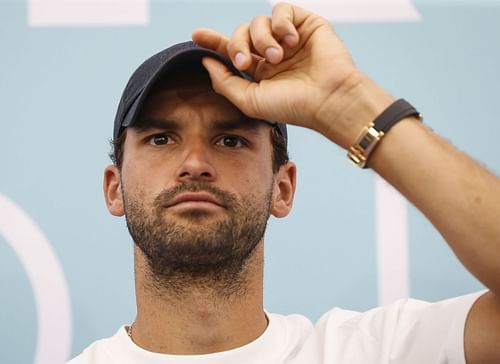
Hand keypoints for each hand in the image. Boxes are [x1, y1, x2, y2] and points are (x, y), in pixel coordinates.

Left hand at [192, 2, 392, 147]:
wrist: (328, 99)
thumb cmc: (292, 106)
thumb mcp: (249, 100)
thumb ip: (224, 82)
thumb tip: (206, 61)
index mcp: (260, 71)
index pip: (233, 51)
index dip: (214, 42)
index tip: (196, 35)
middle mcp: (273, 53)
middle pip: (241, 33)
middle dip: (237, 45)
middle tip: (246, 62)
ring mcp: (288, 38)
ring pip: (258, 21)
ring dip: (262, 39)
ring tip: (277, 57)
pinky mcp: (305, 24)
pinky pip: (281, 10)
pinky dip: (281, 24)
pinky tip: (291, 42)